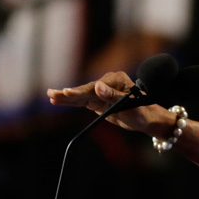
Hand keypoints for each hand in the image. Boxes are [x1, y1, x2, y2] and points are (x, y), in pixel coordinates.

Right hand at [47, 71, 165, 133]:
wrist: (148, 119)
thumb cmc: (143, 111)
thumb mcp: (130, 105)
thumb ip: (113, 96)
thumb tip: (97, 86)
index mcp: (115, 79)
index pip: (94, 88)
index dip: (80, 92)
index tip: (67, 93)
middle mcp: (106, 83)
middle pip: (85, 90)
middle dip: (68, 94)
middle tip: (52, 94)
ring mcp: (101, 92)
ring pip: (81, 95)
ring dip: (66, 97)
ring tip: (51, 96)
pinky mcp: (98, 101)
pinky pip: (82, 102)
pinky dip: (71, 102)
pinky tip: (57, 100)